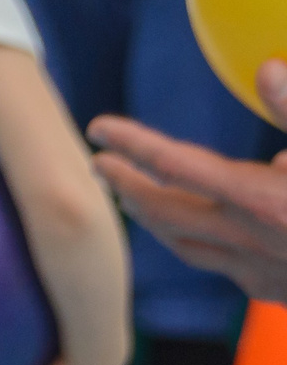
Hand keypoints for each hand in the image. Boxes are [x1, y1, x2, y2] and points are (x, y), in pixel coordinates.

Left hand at [90, 62, 286, 304]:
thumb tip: (266, 69)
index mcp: (263, 201)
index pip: (176, 165)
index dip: (132, 143)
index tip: (97, 127)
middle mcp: (252, 241)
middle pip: (166, 211)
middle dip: (127, 186)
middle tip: (98, 164)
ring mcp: (263, 275)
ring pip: (186, 247)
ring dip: (154, 220)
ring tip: (131, 200)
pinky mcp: (279, 296)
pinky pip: (221, 269)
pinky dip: (197, 246)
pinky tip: (200, 237)